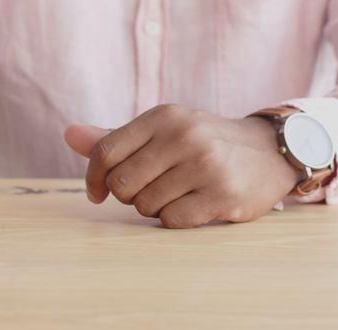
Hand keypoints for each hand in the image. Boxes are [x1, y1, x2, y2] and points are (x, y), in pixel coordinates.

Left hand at [63, 104, 300, 228]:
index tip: (99, 191)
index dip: (94, 178)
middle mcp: (183, 136)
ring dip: (154, 208)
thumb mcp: (162, 131)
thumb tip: (68, 134)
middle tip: (151, 189)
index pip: (105, 151)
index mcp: (164, 116)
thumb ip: (115, 138)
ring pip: (144, 206)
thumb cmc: (202, 142)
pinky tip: (193, 205)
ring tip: (178, 193)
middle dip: (129, 194)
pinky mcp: (222, 195)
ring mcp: (205, 165)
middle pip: (121, 184)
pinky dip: (175, 219)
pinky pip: (171, 221)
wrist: (269, 151)